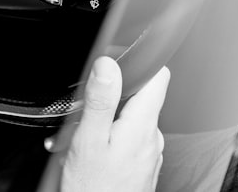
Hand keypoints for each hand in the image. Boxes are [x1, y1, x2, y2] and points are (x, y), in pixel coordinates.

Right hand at [60, 58, 169, 191]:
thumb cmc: (95, 189)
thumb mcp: (89, 140)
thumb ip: (100, 100)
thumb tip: (108, 65)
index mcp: (142, 125)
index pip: (158, 77)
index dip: (140, 61)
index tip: (120, 59)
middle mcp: (152, 138)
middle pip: (138, 99)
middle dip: (109, 99)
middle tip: (84, 113)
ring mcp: (148, 155)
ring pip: (129, 121)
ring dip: (105, 123)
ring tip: (79, 141)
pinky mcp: (141, 168)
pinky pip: (126, 142)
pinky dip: (107, 141)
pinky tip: (88, 155)